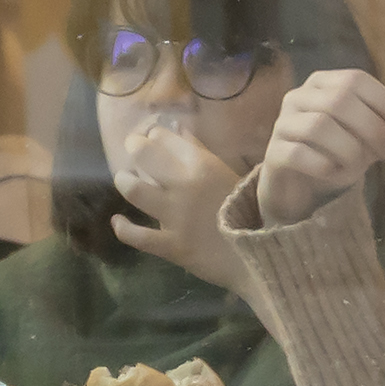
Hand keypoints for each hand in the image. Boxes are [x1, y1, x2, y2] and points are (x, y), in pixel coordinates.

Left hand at [105, 110, 253, 294]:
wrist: (267, 256)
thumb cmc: (255, 214)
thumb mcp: (232, 175)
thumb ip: (203, 153)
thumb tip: (180, 129)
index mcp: (202, 165)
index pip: (163, 138)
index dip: (156, 137)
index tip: (155, 141)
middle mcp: (183, 185)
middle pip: (143, 155)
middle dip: (135, 149)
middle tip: (134, 152)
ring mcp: (175, 216)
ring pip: (133, 190)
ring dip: (125, 181)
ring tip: (126, 180)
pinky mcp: (172, 246)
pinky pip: (137, 236)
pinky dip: (123, 228)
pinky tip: (118, 222)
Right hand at [252, 68, 384, 227]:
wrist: (296, 183)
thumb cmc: (333, 154)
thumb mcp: (365, 143)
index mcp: (323, 84)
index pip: (356, 79)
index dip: (384, 101)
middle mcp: (299, 96)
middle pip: (339, 100)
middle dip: (371, 128)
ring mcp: (283, 122)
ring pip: (320, 126)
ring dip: (349, 150)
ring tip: (357, 168)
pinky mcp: (274, 152)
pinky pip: (300, 154)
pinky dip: (325, 167)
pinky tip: (333, 174)